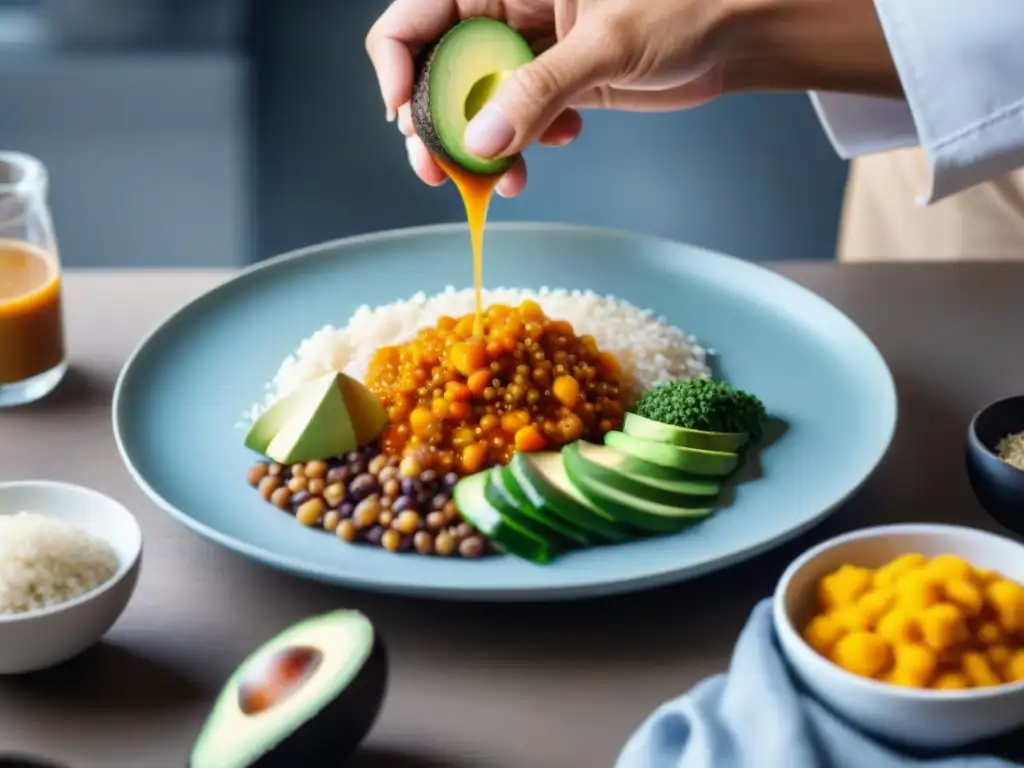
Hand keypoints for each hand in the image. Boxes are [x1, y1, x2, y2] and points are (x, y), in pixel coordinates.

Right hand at [365, 0, 729, 197]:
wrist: (734, 30)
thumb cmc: (685, 4)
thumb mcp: (605, 43)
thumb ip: (539, 90)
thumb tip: (480, 140)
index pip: (412, 18)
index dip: (396, 68)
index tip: (405, 119)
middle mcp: (503, 10)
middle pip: (433, 71)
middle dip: (435, 127)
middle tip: (442, 173)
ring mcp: (525, 50)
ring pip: (471, 105)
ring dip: (477, 150)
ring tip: (500, 180)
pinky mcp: (550, 83)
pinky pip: (512, 121)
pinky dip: (521, 146)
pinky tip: (555, 144)